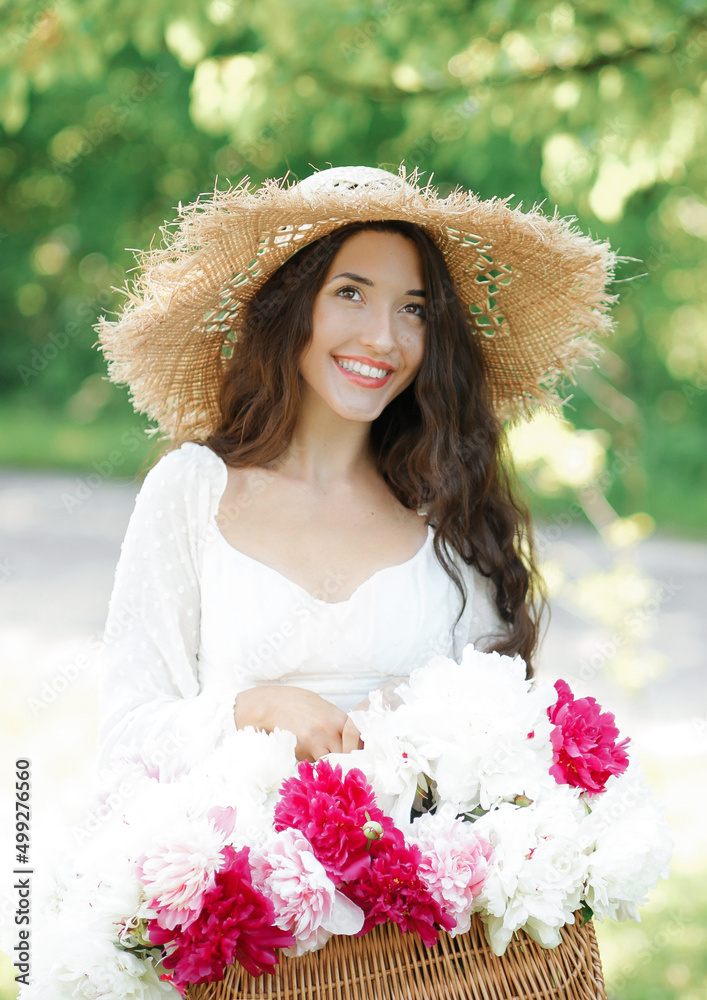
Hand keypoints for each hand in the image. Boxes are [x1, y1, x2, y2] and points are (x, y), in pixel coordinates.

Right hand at [234, 685, 361, 761]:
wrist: (271, 705)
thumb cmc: (298, 706)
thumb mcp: (324, 710)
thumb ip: (338, 726)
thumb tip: (352, 745)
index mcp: (340, 718)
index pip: (360, 742)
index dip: (361, 753)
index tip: (360, 760)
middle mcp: (331, 730)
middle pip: (349, 756)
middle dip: (348, 764)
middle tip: (347, 771)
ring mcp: (317, 741)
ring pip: (333, 764)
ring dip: (332, 769)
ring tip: (328, 770)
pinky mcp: (303, 751)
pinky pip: (315, 766)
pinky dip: (315, 768)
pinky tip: (310, 762)